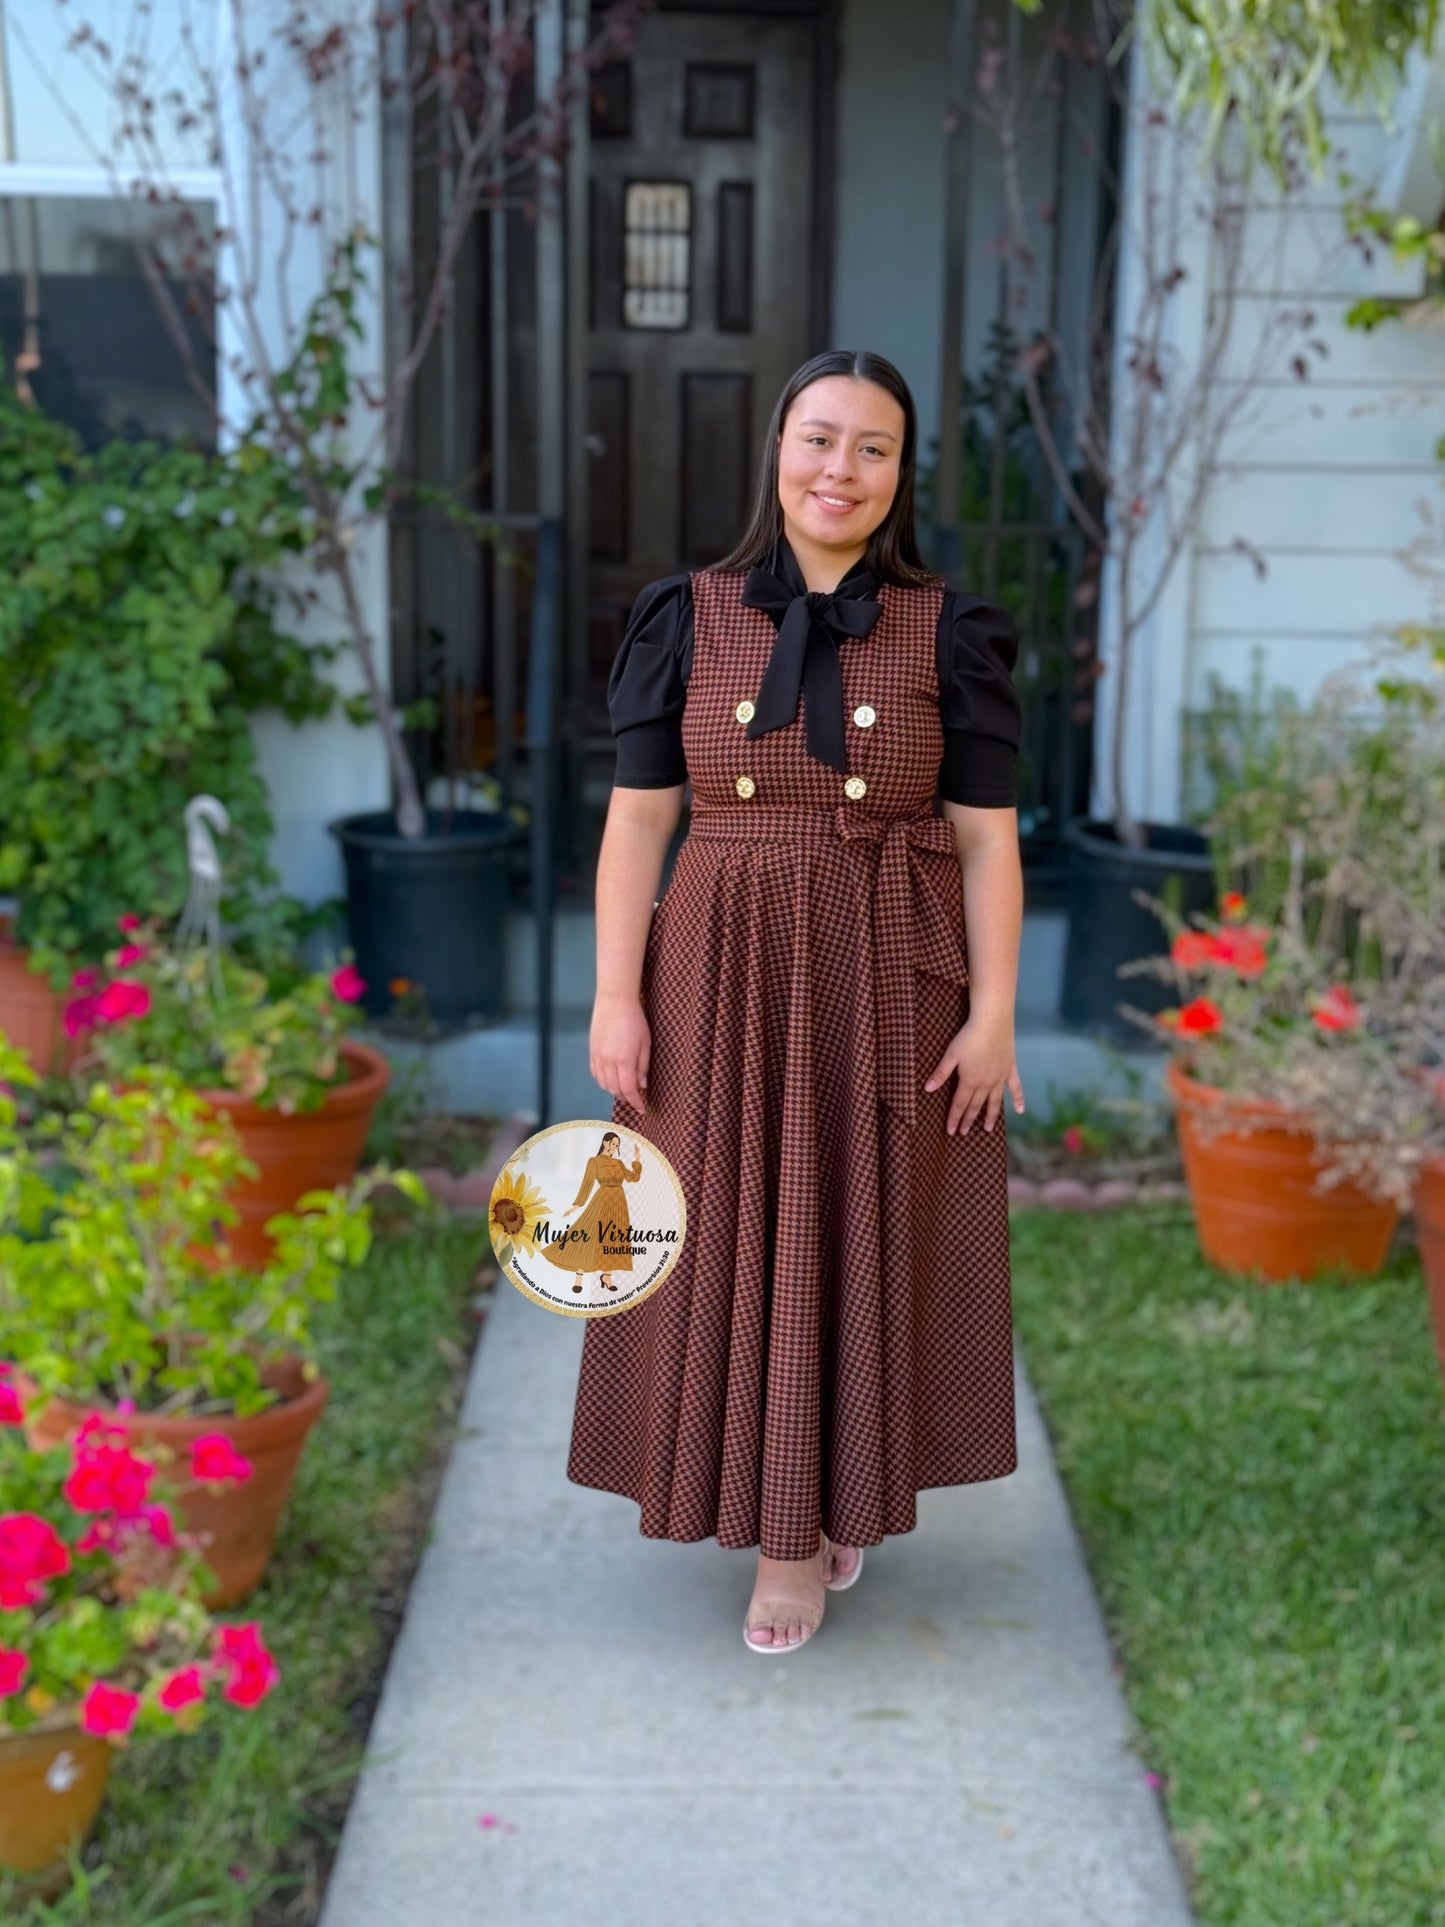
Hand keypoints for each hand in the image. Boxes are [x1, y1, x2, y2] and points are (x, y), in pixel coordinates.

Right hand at [591, 992, 650, 1112]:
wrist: (614, 1001)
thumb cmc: (634, 1020)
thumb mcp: (646, 1043)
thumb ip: (643, 1066)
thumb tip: (642, 1085)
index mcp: (623, 1059)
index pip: (628, 1089)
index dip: (636, 1102)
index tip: (642, 1109)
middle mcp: (608, 1061)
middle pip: (615, 1090)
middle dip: (627, 1098)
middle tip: (636, 1099)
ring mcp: (597, 1056)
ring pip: (604, 1084)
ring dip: (615, 1090)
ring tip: (626, 1089)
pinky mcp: (592, 1051)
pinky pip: (596, 1074)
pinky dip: (604, 1081)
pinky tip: (612, 1079)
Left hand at [923, 1010, 1025, 1135]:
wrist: (992, 1021)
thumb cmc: (968, 1036)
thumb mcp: (950, 1055)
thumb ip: (940, 1073)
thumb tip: (926, 1089)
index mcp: (969, 1081)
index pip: (959, 1105)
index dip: (954, 1118)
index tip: (951, 1131)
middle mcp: (986, 1083)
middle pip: (975, 1106)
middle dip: (968, 1120)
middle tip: (964, 1132)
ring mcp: (1000, 1078)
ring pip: (994, 1102)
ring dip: (990, 1116)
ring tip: (987, 1129)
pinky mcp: (1010, 1069)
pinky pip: (1016, 1088)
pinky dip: (1019, 1100)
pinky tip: (1021, 1111)